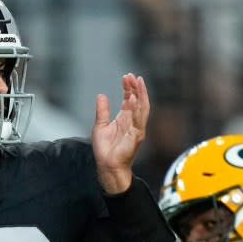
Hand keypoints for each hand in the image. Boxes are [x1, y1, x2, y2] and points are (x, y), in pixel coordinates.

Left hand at [92, 73, 149, 193]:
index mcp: (125, 119)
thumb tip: (101, 95)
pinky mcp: (136, 136)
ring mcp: (136, 129)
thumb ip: (102, 110)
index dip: (129, 88)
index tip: (126, 76)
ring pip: (142, 108)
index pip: (130, 99)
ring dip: (140, 94)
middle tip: (131, 76)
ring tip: (137, 82)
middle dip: (136, 88)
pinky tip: (134, 98)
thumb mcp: (100, 125)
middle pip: (137, 101)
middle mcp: (133, 122)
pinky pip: (139, 120)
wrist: (107, 166)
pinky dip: (137, 109)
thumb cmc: (105, 149)